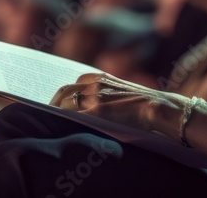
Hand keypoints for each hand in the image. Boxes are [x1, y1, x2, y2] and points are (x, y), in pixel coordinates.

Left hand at [50, 72, 183, 135]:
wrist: (160, 108)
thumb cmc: (145, 104)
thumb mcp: (121, 92)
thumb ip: (104, 94)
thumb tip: (87, 108)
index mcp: (99, 76)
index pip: (70, 85)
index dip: (60, 97)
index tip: (55, 108)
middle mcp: (94, 82)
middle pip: (63, 92)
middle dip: (52, 105)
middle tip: (47, 118)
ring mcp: (95, 96)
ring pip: (65, 103)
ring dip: (55, 114)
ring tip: (51, 126)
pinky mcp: (98, 110)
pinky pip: (73, 115)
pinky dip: (64, 121)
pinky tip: (60, 129)